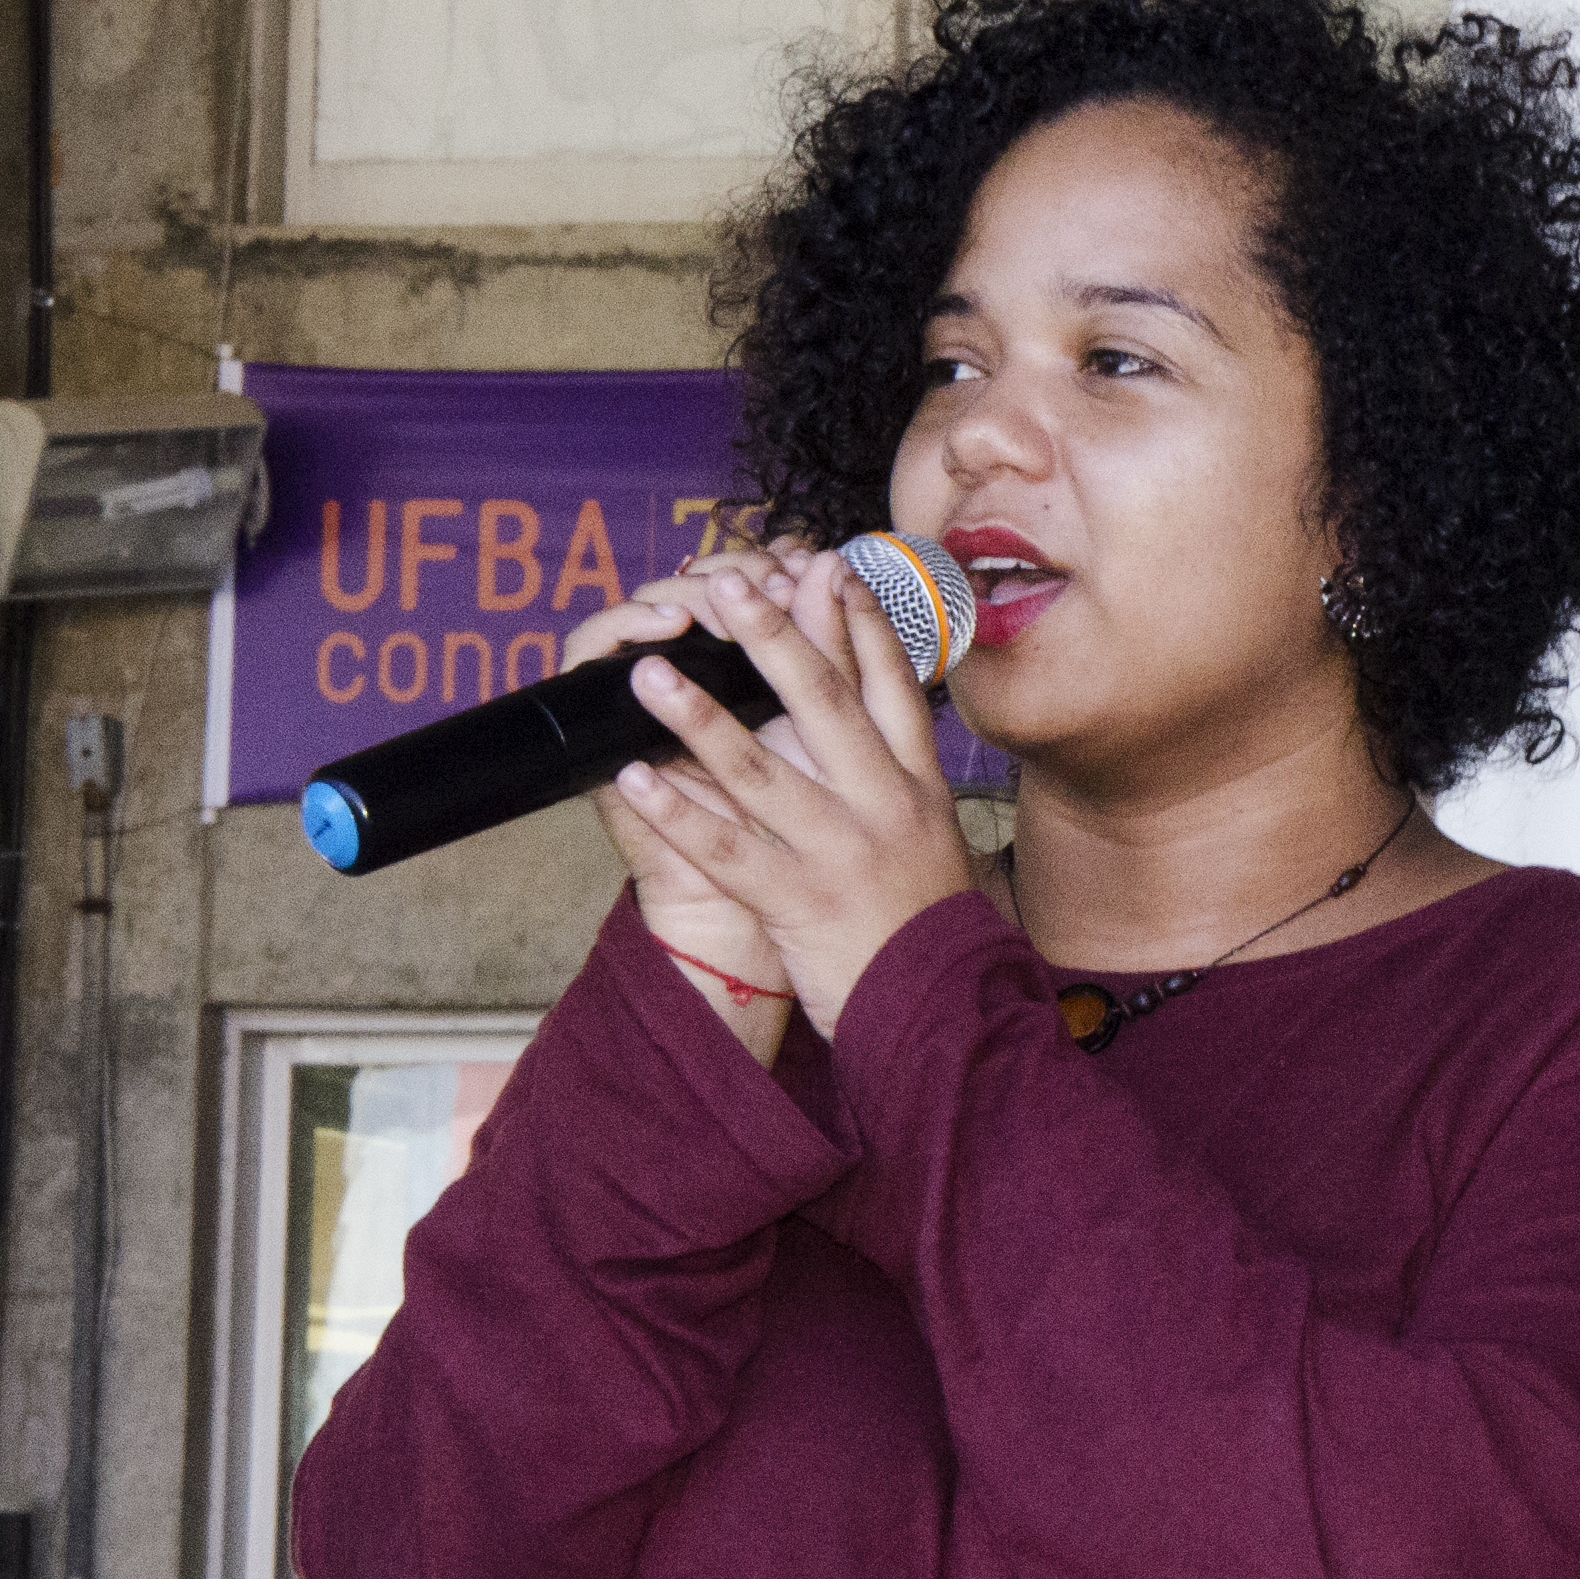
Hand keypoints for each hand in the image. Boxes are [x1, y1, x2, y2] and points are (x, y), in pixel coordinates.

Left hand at [606, 559, 975, 1042]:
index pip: (890, 687)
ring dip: (698, 715)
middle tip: (727, 586)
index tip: (826, 565)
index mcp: (917, 786)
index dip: (858, 621)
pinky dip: (676, 812)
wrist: (945, 1013)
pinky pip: (727, 849)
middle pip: (823, 704)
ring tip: (649, 672)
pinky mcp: (799, 902)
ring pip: (761, 769)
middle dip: (771, 637)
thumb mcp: (933, 836)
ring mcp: (841, 853)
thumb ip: (900, 772)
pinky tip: (634, 778)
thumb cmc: (928, 925)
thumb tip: (877, 712)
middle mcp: (883, 806)